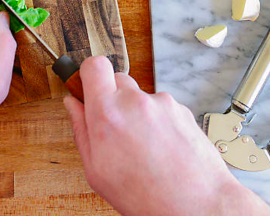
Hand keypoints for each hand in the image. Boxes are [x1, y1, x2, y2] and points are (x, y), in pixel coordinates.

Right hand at [64, 56, 269, 215]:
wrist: (196, 204)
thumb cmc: (147, 196)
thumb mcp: (97, 172)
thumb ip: (82, 131)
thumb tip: (73, 105)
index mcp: (108, 115)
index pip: (94, 66)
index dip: (89, 74)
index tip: (88, 87)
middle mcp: (136, 102)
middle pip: (117, 80)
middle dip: (113, 99)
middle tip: (116, 128)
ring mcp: (162, 104)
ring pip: (141, 97)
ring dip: (138, 114)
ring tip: (144, 149)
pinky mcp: (182, 109)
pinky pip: (162, 108)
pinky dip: (159, 123)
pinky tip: (161, 149)